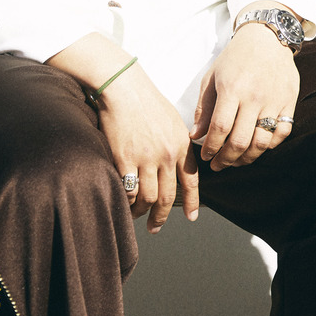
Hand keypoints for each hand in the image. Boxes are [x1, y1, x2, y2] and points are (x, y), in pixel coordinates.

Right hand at [96, 65, 199, 230]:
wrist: (123, 87)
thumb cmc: (146, 101)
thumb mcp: (172, 121)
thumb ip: (177, 143)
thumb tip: (179, 162)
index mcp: (180, 145)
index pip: (191, 180)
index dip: (192, 201)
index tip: (191, 217)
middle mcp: (166, 155)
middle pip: (168, 196)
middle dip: (162, 216)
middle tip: (155, 228)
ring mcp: (146, 158)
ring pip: (148, 198)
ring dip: (142, 212)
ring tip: (136, 216)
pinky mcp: (124, 159)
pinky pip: (129, 190)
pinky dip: (127, 201)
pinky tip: (124, 203)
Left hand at [192, 21, 300, 170]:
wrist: (267, 38)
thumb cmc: (235, 58)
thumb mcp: (212, 77)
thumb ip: (204, 108)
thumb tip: (195, 136)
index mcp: (232, 89)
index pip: (219, 129)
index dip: (211, 148)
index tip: (205, 156)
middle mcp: (254, 97)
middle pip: (239, 141)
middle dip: (226, 160)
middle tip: (218, 165)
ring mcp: (274, 101)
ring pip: (261, 142)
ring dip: (247, 158)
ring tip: (236, 161)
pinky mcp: (289, 102)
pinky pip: (282, 132)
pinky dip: (270, 145)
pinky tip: (258, 146)